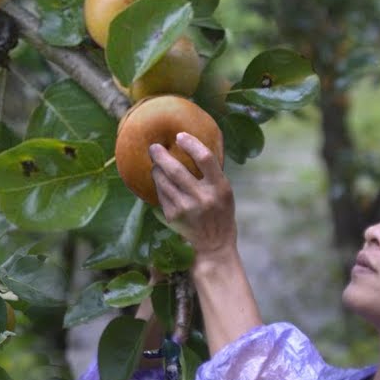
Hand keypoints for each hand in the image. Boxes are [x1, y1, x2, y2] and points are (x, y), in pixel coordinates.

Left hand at [149, 132, 236, 261]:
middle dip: (161, 155)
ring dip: (156, 169)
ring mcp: (185, 208)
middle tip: (154, 147)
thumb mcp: (225, 190)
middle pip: (176, 170)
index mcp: (219, 187)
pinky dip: (159, 185)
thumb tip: (193, 145)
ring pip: (163, 181)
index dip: (191, 144)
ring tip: (156, 164)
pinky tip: (160, 182)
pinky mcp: (173, 217)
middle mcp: (202, 198)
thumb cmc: (221, 212)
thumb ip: (212, 172)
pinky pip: (161, 194)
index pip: (205, 158)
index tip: (180, 136)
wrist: (214, 244)